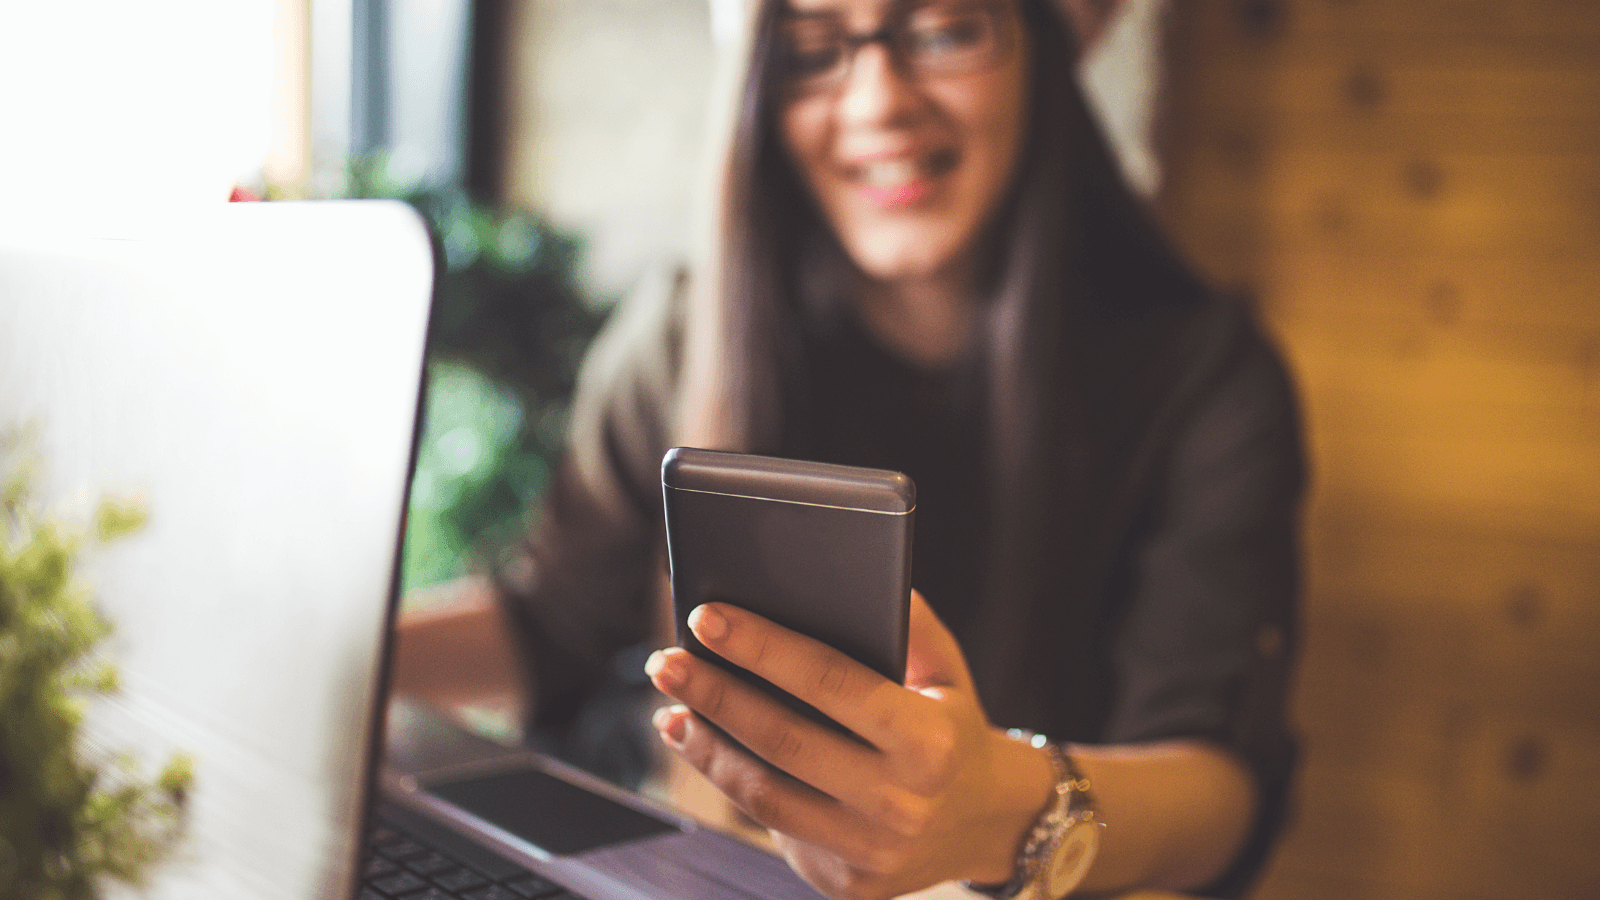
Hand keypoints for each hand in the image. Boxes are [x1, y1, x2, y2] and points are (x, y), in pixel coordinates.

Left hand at [645, 592, 1053, 899]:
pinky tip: (705, 749)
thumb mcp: (947, 670)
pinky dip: (733, 787)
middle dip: (715, 695)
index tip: (708, 617)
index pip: (831, 683)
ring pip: (766, 795)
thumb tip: (847, 574)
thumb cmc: (953, 727)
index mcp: (930, 741)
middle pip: (784, 741)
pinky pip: (776, 830)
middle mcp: (902, 802)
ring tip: (671, 709)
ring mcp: (872, 851)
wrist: (988, 823)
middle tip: (665, 660)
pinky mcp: (847, 884)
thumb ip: (909, 622)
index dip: (762, 647)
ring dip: (707, 748)